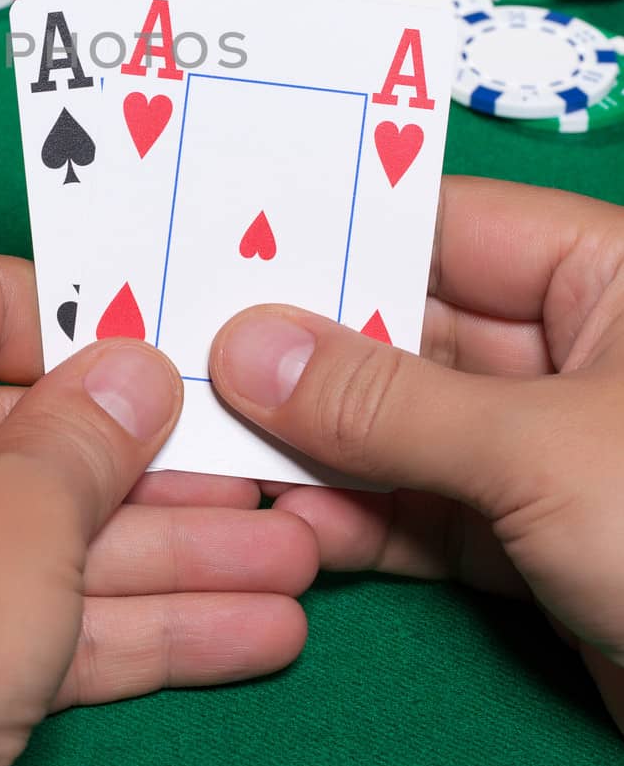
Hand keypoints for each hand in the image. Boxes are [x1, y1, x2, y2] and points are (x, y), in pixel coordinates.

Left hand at [0, 255, 316, 765]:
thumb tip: (133, 373)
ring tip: (295, 560)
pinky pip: (17, 614)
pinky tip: (252, 632)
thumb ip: (94, 430)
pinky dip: (120, 623)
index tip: (160, 344)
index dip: (75, 322)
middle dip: (155, 473)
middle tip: (259, 474)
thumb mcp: (29, 504)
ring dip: (166, 555)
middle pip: (20, 439)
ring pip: (36, 537)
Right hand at [207, 175, 623, 734]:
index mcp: (605, 277)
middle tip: (184, 362)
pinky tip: (297, 532)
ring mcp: (555, 449)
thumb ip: (388, 400)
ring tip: (216, 459)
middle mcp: (576, 349)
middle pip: (409, 330)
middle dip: (303, 357)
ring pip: (407, 428)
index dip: (327, 234)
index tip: (213, 245)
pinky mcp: (543, 540)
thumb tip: (247, 345)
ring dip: (318, 452)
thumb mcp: (543, 451)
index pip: (439, 225)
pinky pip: (432, 513)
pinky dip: (365, 526)